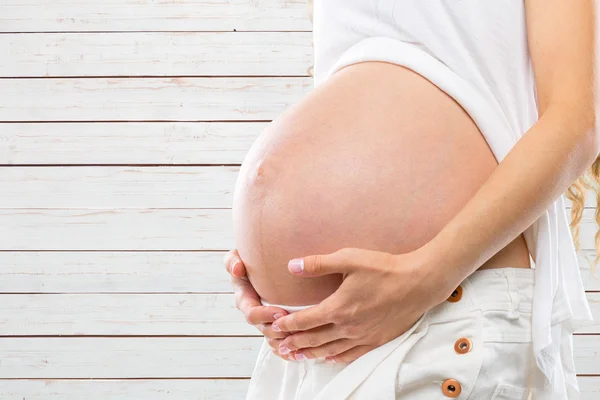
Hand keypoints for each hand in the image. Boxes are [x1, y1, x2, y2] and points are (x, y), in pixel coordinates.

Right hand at [223, 249, 292, 359]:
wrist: (259, 265)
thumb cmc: (246, 259)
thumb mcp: (235, 257)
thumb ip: (232, 261)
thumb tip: (237, 269)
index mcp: (244, 299)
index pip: (252, 313)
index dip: (265, 316)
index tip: (281, 312)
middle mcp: (254, 312)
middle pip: (265, 330)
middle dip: (279, 332)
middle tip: (296, 328)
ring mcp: (265, 320)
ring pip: (274, 340)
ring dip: (286, 343)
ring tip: (303, 342)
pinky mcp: (275, 324)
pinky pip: (280, 344)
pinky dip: (287, 352)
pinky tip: (300, 355)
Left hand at [271, 246, 451, 362]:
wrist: (418, 283)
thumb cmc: (384, 268)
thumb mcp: (349, 259)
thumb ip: (318, 264)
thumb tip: (291, 265)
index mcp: (338, 308)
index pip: (305, 320)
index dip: (287, 325)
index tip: (275, 327)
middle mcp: (348, 327)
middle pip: (314, 339)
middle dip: (294, 343)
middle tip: (279, 347)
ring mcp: (363, 336)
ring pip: (330, 350)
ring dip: (311, 354)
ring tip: (297, 356)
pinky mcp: (377, 340)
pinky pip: (352, 354)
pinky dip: (336, 358)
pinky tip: (329, 358)